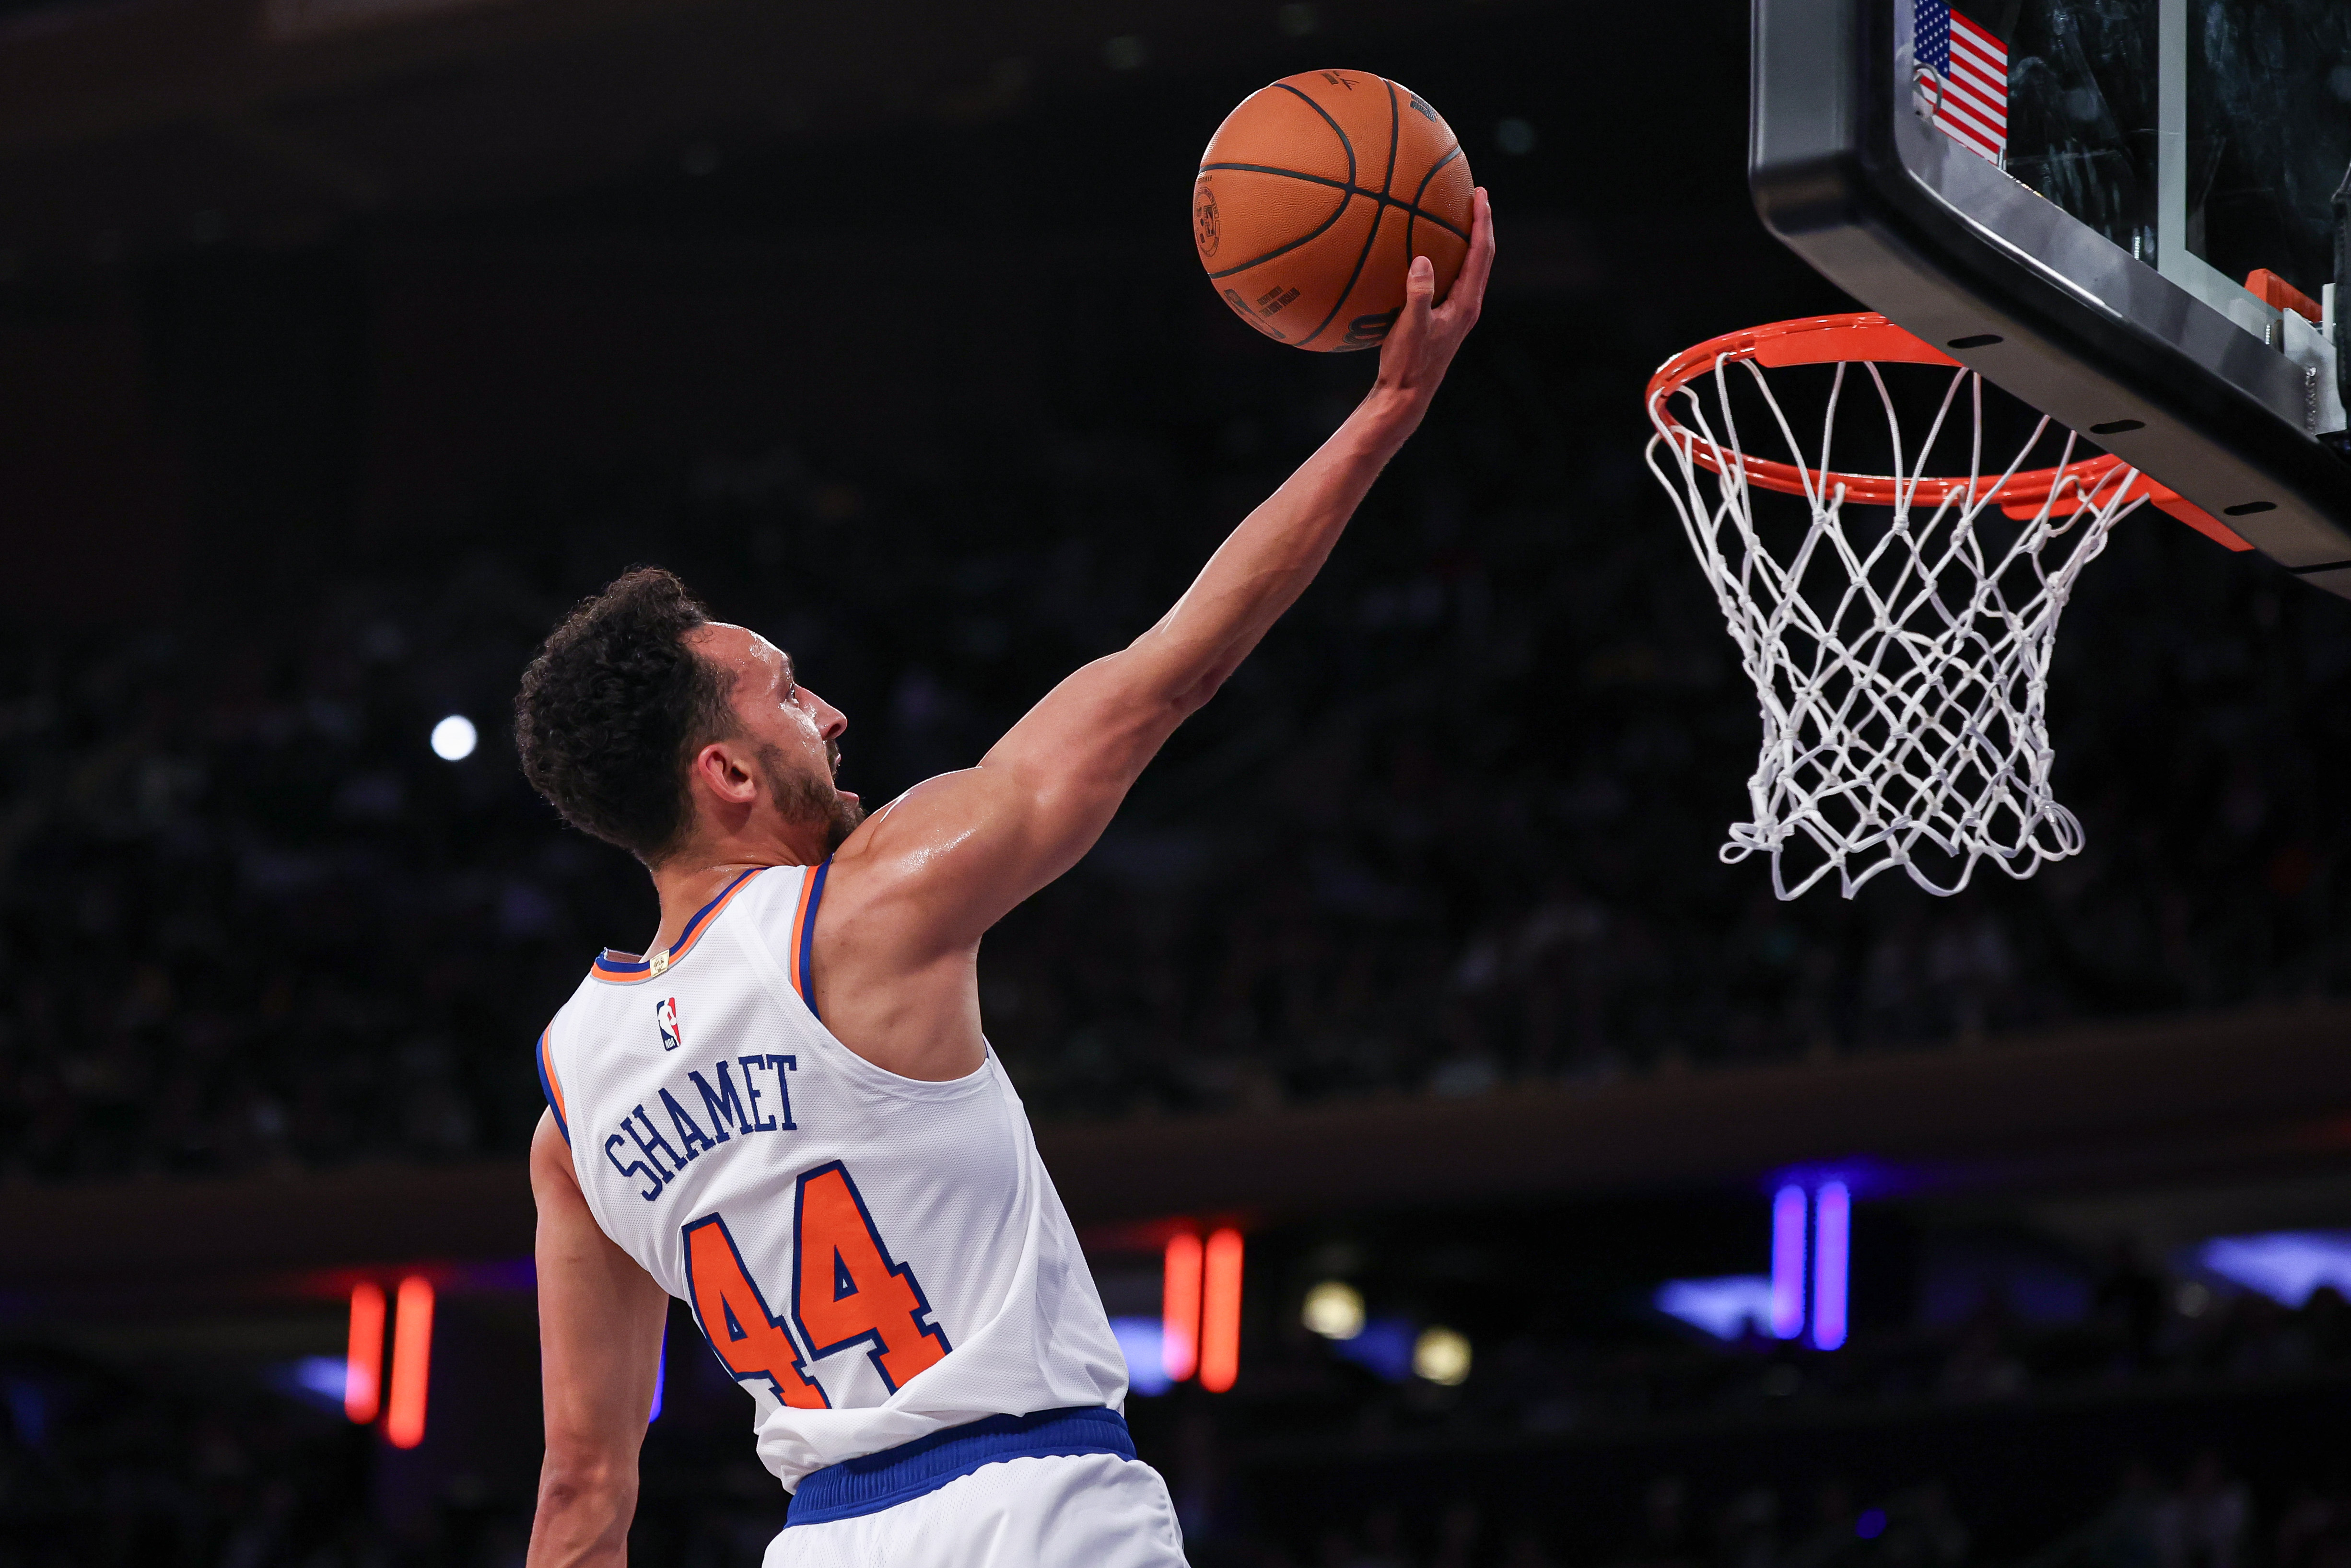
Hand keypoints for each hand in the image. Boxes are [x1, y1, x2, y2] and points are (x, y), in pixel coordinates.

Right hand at [1371, 186, 1492, 408]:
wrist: (1406, 396)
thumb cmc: (1408, 365)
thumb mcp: (1410, 329)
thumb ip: (1418, 295)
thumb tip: (1422, 260)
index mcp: (1466, 304)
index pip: (1482, 254)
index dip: (1482, 221)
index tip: (1480, 194)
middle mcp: (1467, 306)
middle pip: (1483, 256)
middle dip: (1481, 224)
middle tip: (1475, 195)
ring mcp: (1457, 312)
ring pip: (1470, 267)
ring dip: (1468, 240)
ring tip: (1457, 216)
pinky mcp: (1444, 318)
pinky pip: (1452, 278)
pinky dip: (1448, 258)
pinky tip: (1428, 252)